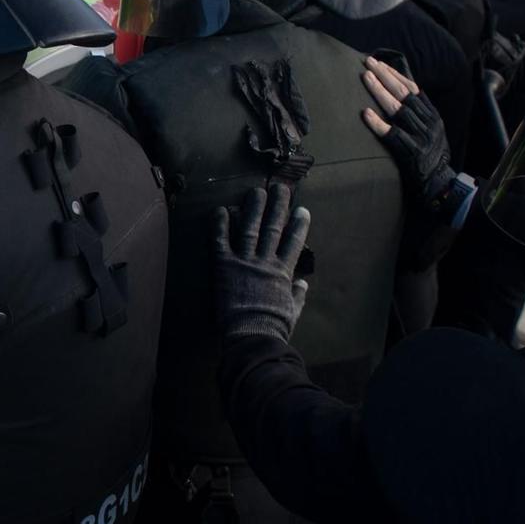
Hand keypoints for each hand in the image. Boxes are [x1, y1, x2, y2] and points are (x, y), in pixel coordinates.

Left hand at [212, 182, 310, 342]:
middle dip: (277, 207)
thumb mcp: (292, 311)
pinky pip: (221, 242)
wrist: (253, 335)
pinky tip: (221, 210)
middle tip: (279, 188)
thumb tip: (304, 283)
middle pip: (273, 228)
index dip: (298, 225)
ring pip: (250, 229)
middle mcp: (265, 262)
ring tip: (256, 191)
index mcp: (283, 272)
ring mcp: (245, 262)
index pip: (294, 243)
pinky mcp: (225, 266)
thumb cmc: (274, 327)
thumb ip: (297, 295)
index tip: (302, 210)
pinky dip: (221, 225)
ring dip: (253, 208)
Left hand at [361, 56, 458, 213]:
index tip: (380, 63)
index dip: (396, 74)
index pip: (413, 88)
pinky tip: (366, 114)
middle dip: (386, 76)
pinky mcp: (412, 153)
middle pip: (405, 94)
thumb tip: (398, 93)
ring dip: (381, 93)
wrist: (440, 184)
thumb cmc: (429, 156)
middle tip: (368, 63)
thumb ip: (417, 113)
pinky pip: (394, 136)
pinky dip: (379, 124)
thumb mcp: (430, 130)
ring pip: (399, 111)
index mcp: (432, 116)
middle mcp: (428, 123)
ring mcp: (421, 138)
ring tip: (366, 78)